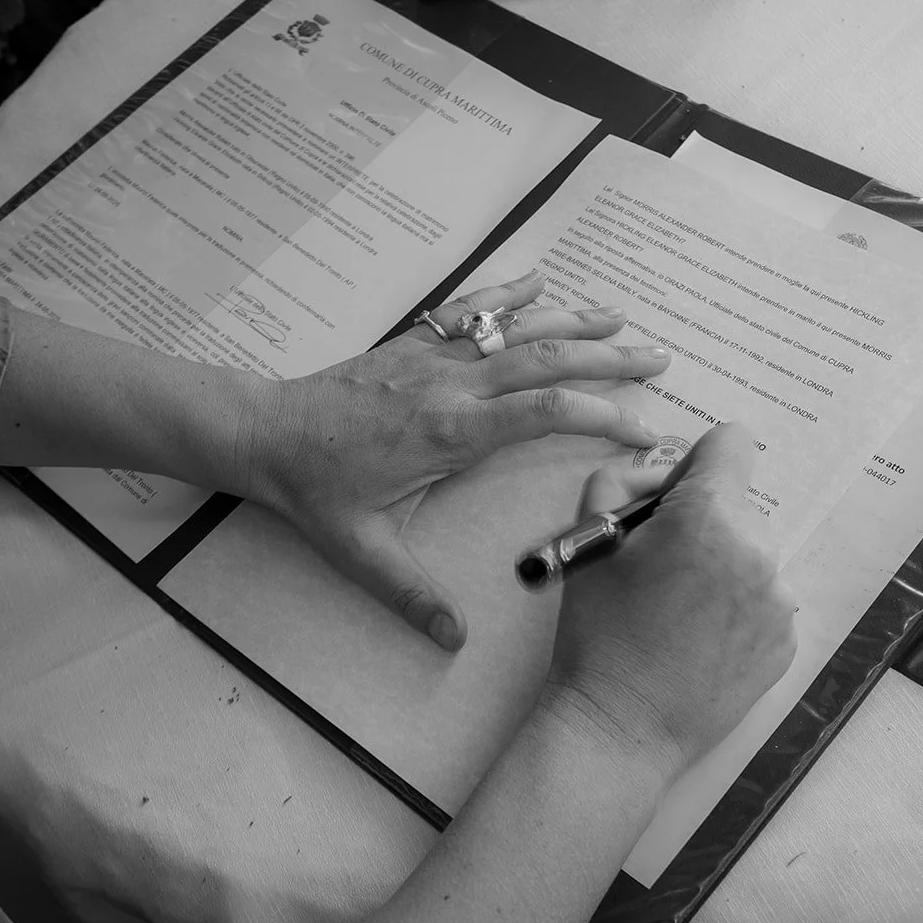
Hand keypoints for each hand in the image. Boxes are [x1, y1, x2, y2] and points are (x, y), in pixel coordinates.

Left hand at [242, 270, 669, 651]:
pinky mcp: (415, 344)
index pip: (544, 414)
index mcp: (450, 433)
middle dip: (608, 361)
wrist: (263, 433)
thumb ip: (410, 594)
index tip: (643, 429)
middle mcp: (451, 386)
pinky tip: (541, 282)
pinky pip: (470, 310)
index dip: (602, 415)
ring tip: (622, 320)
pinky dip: (508, 294)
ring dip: (573, 322)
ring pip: (515, 328)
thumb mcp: (360, 551)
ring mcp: (433, 358)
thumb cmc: (314, 492)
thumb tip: (453, 639)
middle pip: (546, 360)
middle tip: (659, 361)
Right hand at [543, 423, 796, 775]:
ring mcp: (779, 600)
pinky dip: (737, 610)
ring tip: (677, 612)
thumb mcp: (587, 537)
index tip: (673, 496)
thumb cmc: (597, 632)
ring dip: (722, 567)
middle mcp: (758, 550)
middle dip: (702, 523)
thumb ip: (624, 479)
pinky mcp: (787, 642)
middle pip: (737, 506)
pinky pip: (764, 601)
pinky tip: (698, 641)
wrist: (620, 727)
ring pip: (751, 555)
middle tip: (658, 568)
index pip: (732, 443)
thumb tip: (661, 471)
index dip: (696, 463)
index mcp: (708, 515)